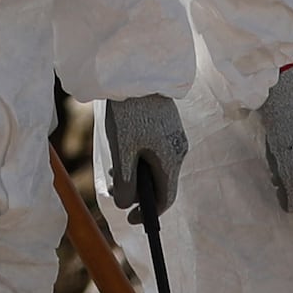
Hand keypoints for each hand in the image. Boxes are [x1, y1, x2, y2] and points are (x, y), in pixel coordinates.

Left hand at [98, 93, 187, 218]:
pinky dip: (139, 157)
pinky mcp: (167, 125)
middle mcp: (178, 149)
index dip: (149, 213)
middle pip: (160, 182)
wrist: (136, 73)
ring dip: (136, 172)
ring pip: (156, 165)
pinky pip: (155, 150)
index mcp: (171, 159)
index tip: (131, 220)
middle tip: (115, 187)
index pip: (166, 198)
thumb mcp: (122, 150)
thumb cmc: (129, 113)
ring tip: (114, 165)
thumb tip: (124, 205)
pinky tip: (122, 148)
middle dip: (138, 190)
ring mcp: (174, 136)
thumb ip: (124, 181)